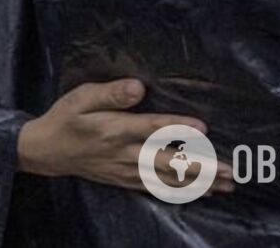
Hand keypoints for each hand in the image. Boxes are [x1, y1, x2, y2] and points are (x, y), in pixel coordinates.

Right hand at [16, 79, 233, 194]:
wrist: (47, 152)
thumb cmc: (66, 118)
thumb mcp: (81, 97)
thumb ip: (110, 93)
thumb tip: (138, 87)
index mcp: (113, 130)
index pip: (152, 128)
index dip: (178, 128)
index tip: (204, 128)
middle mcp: (123, 155)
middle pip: (168, 164)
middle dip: (202, 168)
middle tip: (231, 171)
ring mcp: (126, 172)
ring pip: (168, 181)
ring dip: (199, 184)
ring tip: (226, 184)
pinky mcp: (125, 181)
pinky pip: (158, 190)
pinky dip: (181, 192)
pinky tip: (200, 192)